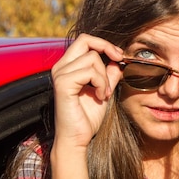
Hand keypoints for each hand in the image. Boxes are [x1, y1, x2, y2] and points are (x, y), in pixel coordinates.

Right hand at [51, 34, 123, 148]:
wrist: (77, 138)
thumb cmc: (88, 117)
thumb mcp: (104, 90)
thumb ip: (109, 75)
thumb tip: (118, 60)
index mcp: (68, 66)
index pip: (85, 40)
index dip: (104, 44)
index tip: (119, 55)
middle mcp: (61, 67)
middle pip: (85, 40)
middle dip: (107, 48)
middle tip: (119, 60)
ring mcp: (60, 74)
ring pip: (92, 58)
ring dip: (105, 77)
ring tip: (104, 94)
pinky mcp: (62, 84)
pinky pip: (89, 72)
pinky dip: (101, 84)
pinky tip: (100, 97)